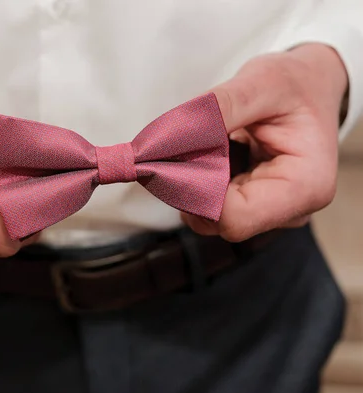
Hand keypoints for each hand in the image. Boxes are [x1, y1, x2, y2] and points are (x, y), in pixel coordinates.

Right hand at [0, 95, 37, 266]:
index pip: (3, 233)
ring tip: (10, 155)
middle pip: (18, 233)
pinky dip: (23, 189)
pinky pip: (20, 216)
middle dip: (33, 191)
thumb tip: (27, 156)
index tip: (46, 164)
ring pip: (25, 224)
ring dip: (29, 188)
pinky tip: (7, 168)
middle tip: (33, 151)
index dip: (30, 199)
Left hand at [182, 43, 347, 241]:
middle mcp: (291, 211)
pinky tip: (213, 151)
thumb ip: (219, 109)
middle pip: (217, 221)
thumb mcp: (261, 82)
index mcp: (306, 187)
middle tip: (187, 141)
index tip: (178, 155)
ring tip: (208, 140)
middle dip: (190, 183)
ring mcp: (271, 213)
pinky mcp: (253, 208)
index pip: (234, 218)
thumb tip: (168, 137)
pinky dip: (200, 178)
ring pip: (207, 215)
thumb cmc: (295, 84)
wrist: (312, 86)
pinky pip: (210, 205)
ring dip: (193, 179)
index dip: (196, 192)